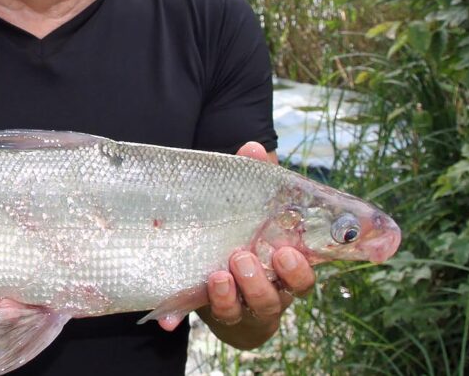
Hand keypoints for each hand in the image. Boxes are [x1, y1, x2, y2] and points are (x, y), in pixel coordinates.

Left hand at [159, 142, 315, 348]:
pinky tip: (166, 320)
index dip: (299, 270)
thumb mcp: (252, 206)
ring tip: (217, 275)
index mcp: (282, 270)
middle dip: (259, 283)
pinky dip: (178, 317)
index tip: (286, 253)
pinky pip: (191, 317)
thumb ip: (257, 179)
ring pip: (237, 312)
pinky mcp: (204, 313)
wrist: (218, 271)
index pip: (303, 276)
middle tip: (242, 258)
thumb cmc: (245, 232)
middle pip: (272, 299)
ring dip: (227, 297)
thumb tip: (254, 147)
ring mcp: (235, 308)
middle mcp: (265, 294)